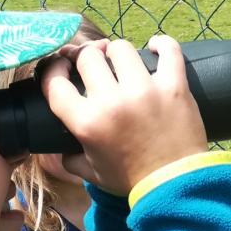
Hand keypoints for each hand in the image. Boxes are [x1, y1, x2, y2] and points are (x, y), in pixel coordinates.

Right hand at [43, 36, 207, 194]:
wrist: (176, 186)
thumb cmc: (133, 181)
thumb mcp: (91, 174)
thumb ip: (69, 158)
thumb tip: (61, 145)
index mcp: (87, 123)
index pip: (55, 82)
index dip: (54, 68)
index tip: (63, 67)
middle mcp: (112, 102)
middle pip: (88, 57)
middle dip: (88, 58)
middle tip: (95, 64)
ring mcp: (144, 91)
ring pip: (121, 48)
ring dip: (117, 52)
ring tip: (122, 61)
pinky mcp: (174, 86)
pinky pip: (168, 49)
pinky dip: (161, 44)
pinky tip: (154, 46)